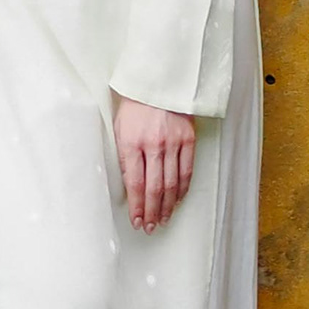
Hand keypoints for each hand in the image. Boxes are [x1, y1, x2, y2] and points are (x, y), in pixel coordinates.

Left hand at [113, 95, 196, 233]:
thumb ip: (123, 157)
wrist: (158, 80)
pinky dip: (182, 189)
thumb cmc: (134, 103)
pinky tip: (177, 200)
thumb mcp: (119, 128)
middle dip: (151, 212)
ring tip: (163, 219)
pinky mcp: (188, 138)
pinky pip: (187, 170)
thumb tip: (129, 186)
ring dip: (166, 206)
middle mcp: (153, 145)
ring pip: (171, 184)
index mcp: (131, 142)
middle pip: (154, 188)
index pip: (135, 184)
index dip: (136, 207)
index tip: (136, 220)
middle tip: (150, 227)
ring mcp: (173, 142)